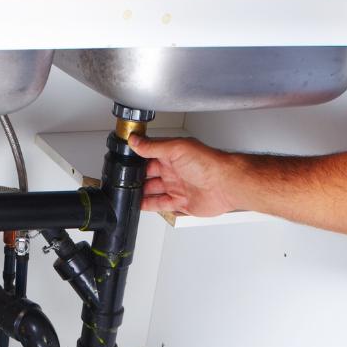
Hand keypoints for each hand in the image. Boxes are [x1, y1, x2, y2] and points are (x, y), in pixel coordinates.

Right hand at [128, 134, 243, 217]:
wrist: (225, 185)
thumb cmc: (208, 164)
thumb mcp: (176, 149)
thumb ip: (153, 146)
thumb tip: (136, 140)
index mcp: (172, 154)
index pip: (149, 154)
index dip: (136, 156)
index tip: (123, 158)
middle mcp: (174, 170)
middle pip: (148, 173)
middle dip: (135, 176)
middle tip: (121, 179)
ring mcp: (177, 186)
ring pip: (152, 190)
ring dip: (140, 191)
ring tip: (126, 192)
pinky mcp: (181, 202)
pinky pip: (161, 204)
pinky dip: (149, 205)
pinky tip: (140, 204)